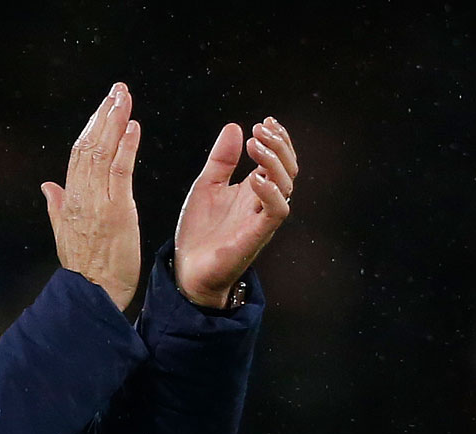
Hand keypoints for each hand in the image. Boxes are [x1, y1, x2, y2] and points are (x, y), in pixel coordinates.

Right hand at [42, 83, 141, 310]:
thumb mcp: (65, 234)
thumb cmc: (86, 269)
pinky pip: (120, 173)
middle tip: (118, 90)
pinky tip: (133, 127)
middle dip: (104, 115)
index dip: (91, 127)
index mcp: (70, 201)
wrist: (93, 295)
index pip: (78, 155)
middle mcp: (81, 197)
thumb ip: (57, 206)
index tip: (103, 106)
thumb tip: (48, 185)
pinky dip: (126, 147)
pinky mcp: (117, 212)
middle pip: (89, 146)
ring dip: (115, 122)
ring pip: (102, 153)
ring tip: (125, 99)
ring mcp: (98, 203)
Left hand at [174, 117, 296, 307]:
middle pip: (288, 169)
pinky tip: (256, 177)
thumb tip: (234, 127)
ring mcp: (261, 218)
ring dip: (275, 162)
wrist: (187, 269)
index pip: (279, 159)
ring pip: (286, 186)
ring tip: (255, 145)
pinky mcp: (257, 235)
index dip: (277, 139)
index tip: (264, 121)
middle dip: (279, 145)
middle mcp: (262, 202)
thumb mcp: (207, 185)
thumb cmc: (199, 230)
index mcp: (253, 189)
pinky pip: (276, 211)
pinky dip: (271, 192)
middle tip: (260, 129)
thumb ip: (222, 159)